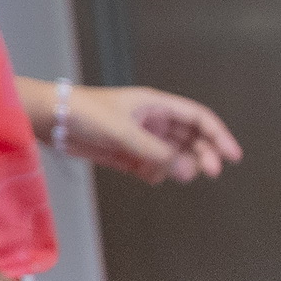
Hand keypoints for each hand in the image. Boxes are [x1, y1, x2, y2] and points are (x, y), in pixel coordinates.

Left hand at [58, 85, 242, 184]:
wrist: (48, 119)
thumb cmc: (83, 112)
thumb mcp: (123, 130)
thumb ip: (156, 152)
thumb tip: (188, 171)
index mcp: (155, 105)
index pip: (198, 118)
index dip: (218, 135)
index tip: (233, 156)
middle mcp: (152, 121)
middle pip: (192, 139)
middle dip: (204, 155)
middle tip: (210, 172)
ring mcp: (140, 138)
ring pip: (174, 156)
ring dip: (180, 166)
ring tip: (174, 173)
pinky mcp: (126, 154)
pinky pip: (152, 167)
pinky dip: (156, 173)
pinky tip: (149, 174)